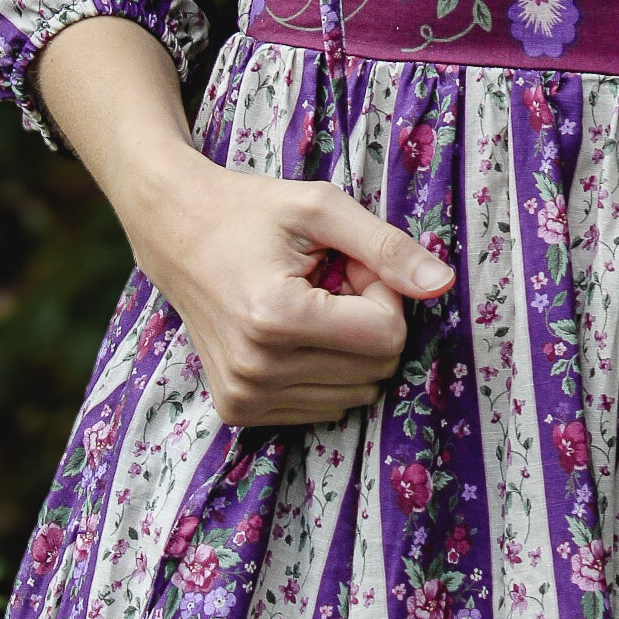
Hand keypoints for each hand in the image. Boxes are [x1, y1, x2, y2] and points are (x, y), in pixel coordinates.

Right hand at [124, 148, 454, 428]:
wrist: (174, 229)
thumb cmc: (250, 210)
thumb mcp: (322, 207)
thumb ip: (388, 246)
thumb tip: (444, 285)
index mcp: (277, 318)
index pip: (387, 335)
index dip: (381, 291)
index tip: (349, 262)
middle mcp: (258, 370)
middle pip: (376, 368)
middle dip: (367, 319)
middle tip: (327, 280)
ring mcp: (245, 397)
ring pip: (354, 393)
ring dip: (345, 346)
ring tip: (306, 302)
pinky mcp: (238, 410)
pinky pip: (323, 406)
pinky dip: (322, 369)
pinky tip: (289, 329)